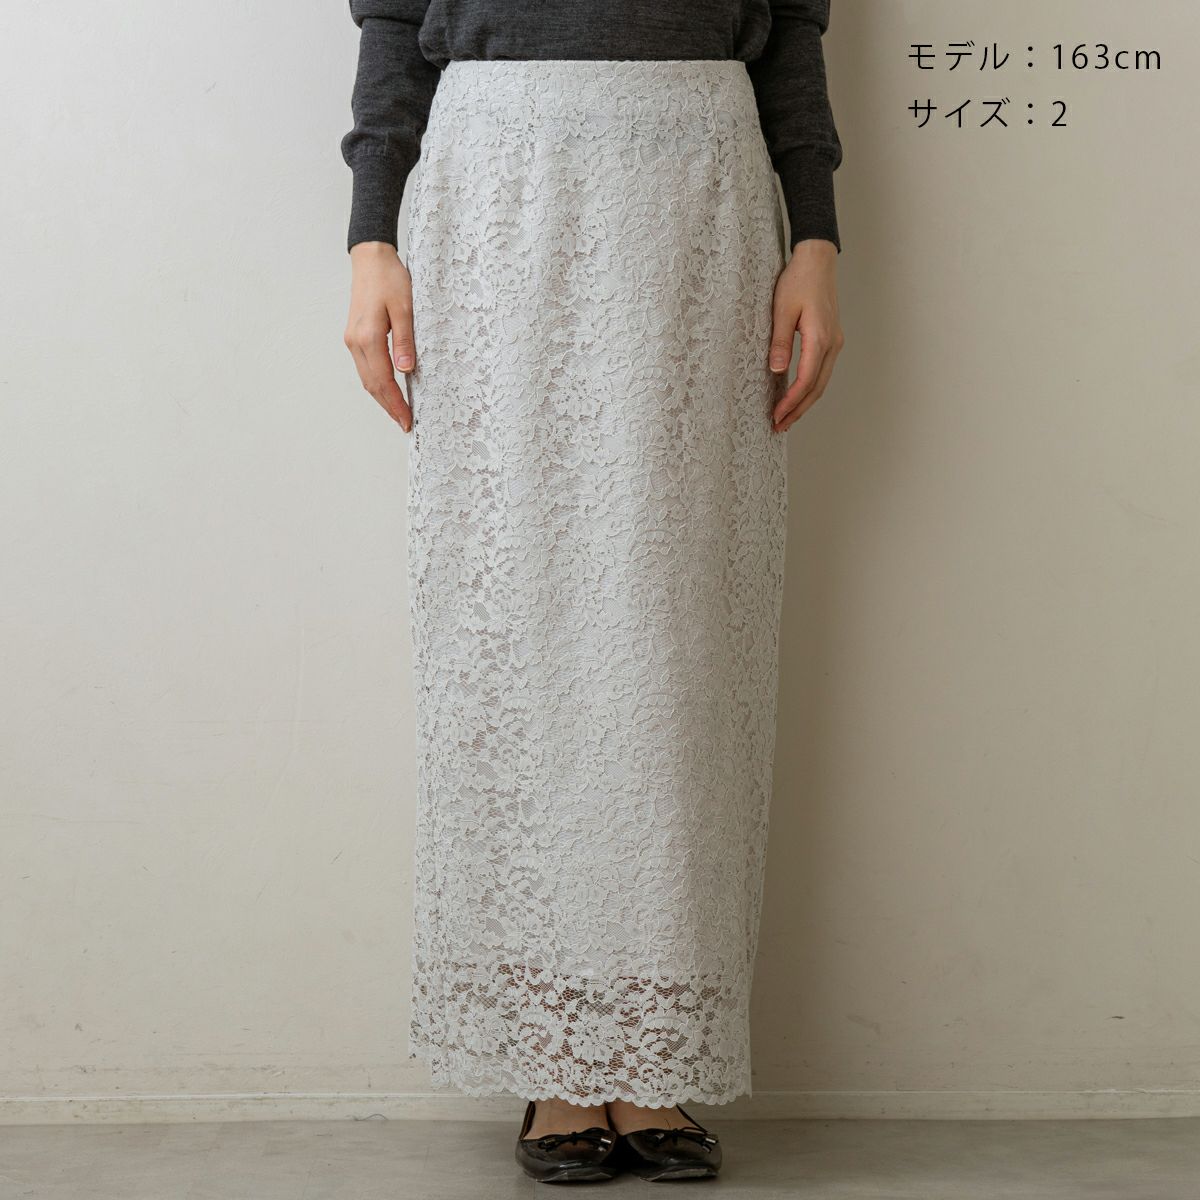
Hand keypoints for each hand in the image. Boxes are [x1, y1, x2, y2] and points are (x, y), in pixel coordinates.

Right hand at [344, 241, 415, 431]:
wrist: (370, 258)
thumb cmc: (390, 279)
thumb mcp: (405, 308)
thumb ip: (405, 340)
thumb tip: (406, 371)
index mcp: (368, 337)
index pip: (383, 381)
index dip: (396, 404)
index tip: (407, 421)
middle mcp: (355, 342)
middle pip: (371, 385)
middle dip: (389, 407)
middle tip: (405, 424)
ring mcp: (352, 340)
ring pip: (366, 379)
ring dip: (381, 398)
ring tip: (398, 413)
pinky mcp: (354, 336)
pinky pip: (365, 368)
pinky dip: (376, 384)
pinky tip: (388, 390)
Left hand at [767, 239, 844, 432]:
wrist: (817, 260)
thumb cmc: (798, 281)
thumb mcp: (781, 310)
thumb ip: (780, 341)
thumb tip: (777, 370)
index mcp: (820, 338)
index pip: (806, 380)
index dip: (791, 402)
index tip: (776, 415)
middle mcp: (832, 344)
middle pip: (817, 388)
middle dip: (798, 410)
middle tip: (779, 426)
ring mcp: (835, 342)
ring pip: (821, 382)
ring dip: (805, 402)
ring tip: (787, 417)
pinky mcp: (831, 339)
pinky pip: (822, 371)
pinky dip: (810, 388)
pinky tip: (797, 395)